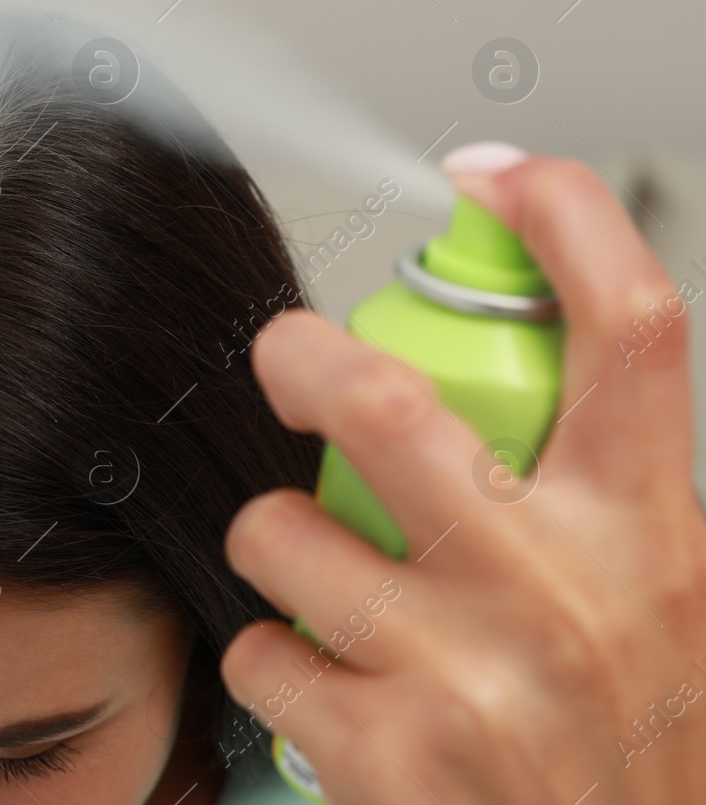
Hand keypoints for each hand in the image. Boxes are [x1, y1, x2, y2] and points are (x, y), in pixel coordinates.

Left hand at [220, 151, 705, 803]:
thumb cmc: (640, 752)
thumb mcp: (675, 607)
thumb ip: (607, 498)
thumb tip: (520, 379)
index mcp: (652, 534)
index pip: (630, 327)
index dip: (559, 220)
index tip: (489, 175)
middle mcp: (563, 591)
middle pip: (390, 402)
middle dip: (303, 357)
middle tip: (284, 356)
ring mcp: (467, 674)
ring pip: (284, 532)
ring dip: (275, 540)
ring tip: (317, 580)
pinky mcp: (387, 755)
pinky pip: (258, 649)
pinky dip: (268, 656)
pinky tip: (324, 687)